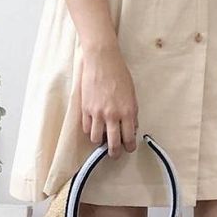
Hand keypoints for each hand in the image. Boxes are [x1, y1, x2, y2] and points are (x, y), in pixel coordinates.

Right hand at [80, 43, 138, 157]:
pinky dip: (91, 131)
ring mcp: (97, 113)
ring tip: (103, 140)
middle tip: (115, 155)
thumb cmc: (119, 75)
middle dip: (115, 153)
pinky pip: (87, 128)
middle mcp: (113, 115)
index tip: (129, 148)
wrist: (102, 61)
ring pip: (96, 139)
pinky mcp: (85, 109)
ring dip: (100, 142)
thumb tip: (131, 127)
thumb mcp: (132, 94)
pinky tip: (94, 128)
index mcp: (128, 111)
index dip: (129, 147)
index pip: (129, 138)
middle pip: (113, 144)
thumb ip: (132, 112)